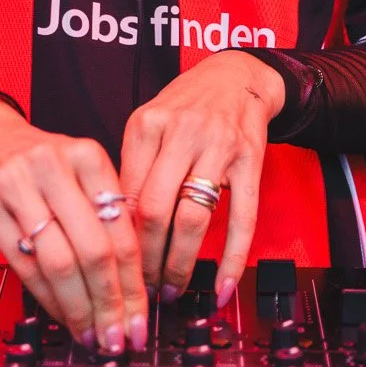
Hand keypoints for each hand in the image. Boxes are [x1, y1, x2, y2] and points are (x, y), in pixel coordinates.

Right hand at [0, 97, 146, 349]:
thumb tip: (131, 285)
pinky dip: (48, 299)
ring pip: (60, 263)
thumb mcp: (76, 171)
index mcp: (87, 156)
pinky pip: (25, 266)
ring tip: (92, 335)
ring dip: (80, 309)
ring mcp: (17, 186)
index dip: (135, 283)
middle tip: (119, 338)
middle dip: (111, 304)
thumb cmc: (34, 161)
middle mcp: (54, 167)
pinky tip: (62, 316)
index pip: (122, 230)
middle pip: (94, 250)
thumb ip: (102, 214)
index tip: (141, 318)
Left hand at [119, 52, 284, 311]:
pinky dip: (231, 259)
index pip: (125, 193)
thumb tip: (115, 229)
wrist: (235, 77)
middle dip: (146, 260)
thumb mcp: (149, 124)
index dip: (118, 237)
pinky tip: (222, 286)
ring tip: (172, 289)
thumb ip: (133, 169)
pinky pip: (242, 218)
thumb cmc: (184, 107)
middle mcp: (182, 133)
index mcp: (147, 125)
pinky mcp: (250, 161)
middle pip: (154, 210)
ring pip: (193, 218)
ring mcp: (218, 147)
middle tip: (141, 288)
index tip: (115, 266)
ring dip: (180, 264)